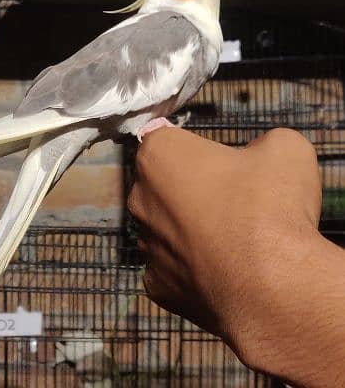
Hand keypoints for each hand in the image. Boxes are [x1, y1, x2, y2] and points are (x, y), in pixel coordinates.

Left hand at [128, 128, 344, 384]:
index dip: (196, 147)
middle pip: (164, 184)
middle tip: (234, 199)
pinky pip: (174, 268)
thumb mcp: (284, 148)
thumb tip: (258, 158)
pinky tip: (224, 271)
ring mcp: (146, 245)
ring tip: (234, 240)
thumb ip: (260, 144)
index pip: (166, 138)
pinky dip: (195, 268)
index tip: (221, 160)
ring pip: (167, 228)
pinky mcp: (157, 286)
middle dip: (193, 187)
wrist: (274, 286)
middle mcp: (140, 197)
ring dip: (192, 229)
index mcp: (160, 153)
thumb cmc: (271, 205)